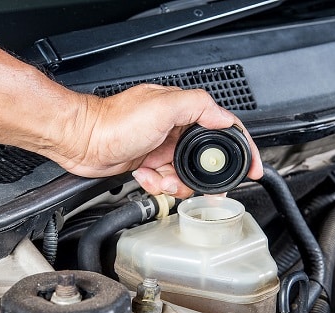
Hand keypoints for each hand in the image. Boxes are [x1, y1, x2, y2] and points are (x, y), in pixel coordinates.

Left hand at [49, 84, 262, 198]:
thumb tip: (225, 118)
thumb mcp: (162, 106)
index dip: (242, 148)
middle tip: (193, 185)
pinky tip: (144, 175)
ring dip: (174, 182)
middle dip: (200, 177)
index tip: (252, 167)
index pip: (224, 128)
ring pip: (185, 175)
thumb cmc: (114, 122)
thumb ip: (197, 106)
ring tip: (158, 177)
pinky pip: (165, 181)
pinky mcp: (148, 163)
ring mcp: (161, 148)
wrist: (82, 141)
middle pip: (205, 159)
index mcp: (183, 113)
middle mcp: (174, 130)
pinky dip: (157, 183)